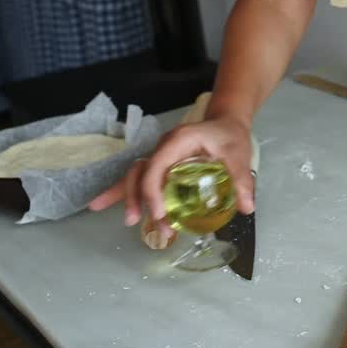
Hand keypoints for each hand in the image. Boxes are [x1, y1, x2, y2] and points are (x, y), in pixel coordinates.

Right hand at [87, 115, 256, 237]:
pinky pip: (138, 180)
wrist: (226, 123)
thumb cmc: (230, 136)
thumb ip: (241, 179)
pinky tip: (100, 206)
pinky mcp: (161, 167)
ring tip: (131, 222)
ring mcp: (160, 157)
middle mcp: (164, 148)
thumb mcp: (238, 155)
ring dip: (130, 199)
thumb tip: (246, 207)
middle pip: (139, 172)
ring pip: (135, 177)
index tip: (159, 214)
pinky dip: (122, 193)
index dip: (152, 191)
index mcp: (178, 142)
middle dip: (136, 198)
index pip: (156, 167)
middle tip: (145, 224)